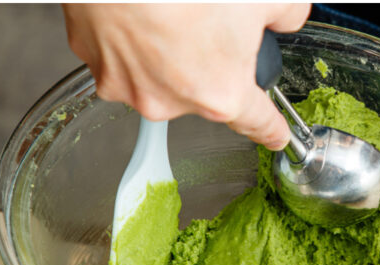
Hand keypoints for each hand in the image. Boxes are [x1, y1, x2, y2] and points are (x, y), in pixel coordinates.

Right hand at [61, 4, 310, 149]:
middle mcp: (170, 100)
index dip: (271, 130)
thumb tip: (285, 20)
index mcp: (221, 94)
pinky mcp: (91, 60)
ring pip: (159, 74)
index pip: (257, 124)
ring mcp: (126, 84)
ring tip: (172, 11)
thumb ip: (287, 17)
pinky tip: (140, 8)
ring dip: (168, 50)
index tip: (275, 136)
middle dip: (211, 62)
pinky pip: (121, 54)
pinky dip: (132, 36)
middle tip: (209, 22)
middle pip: (204, 91)